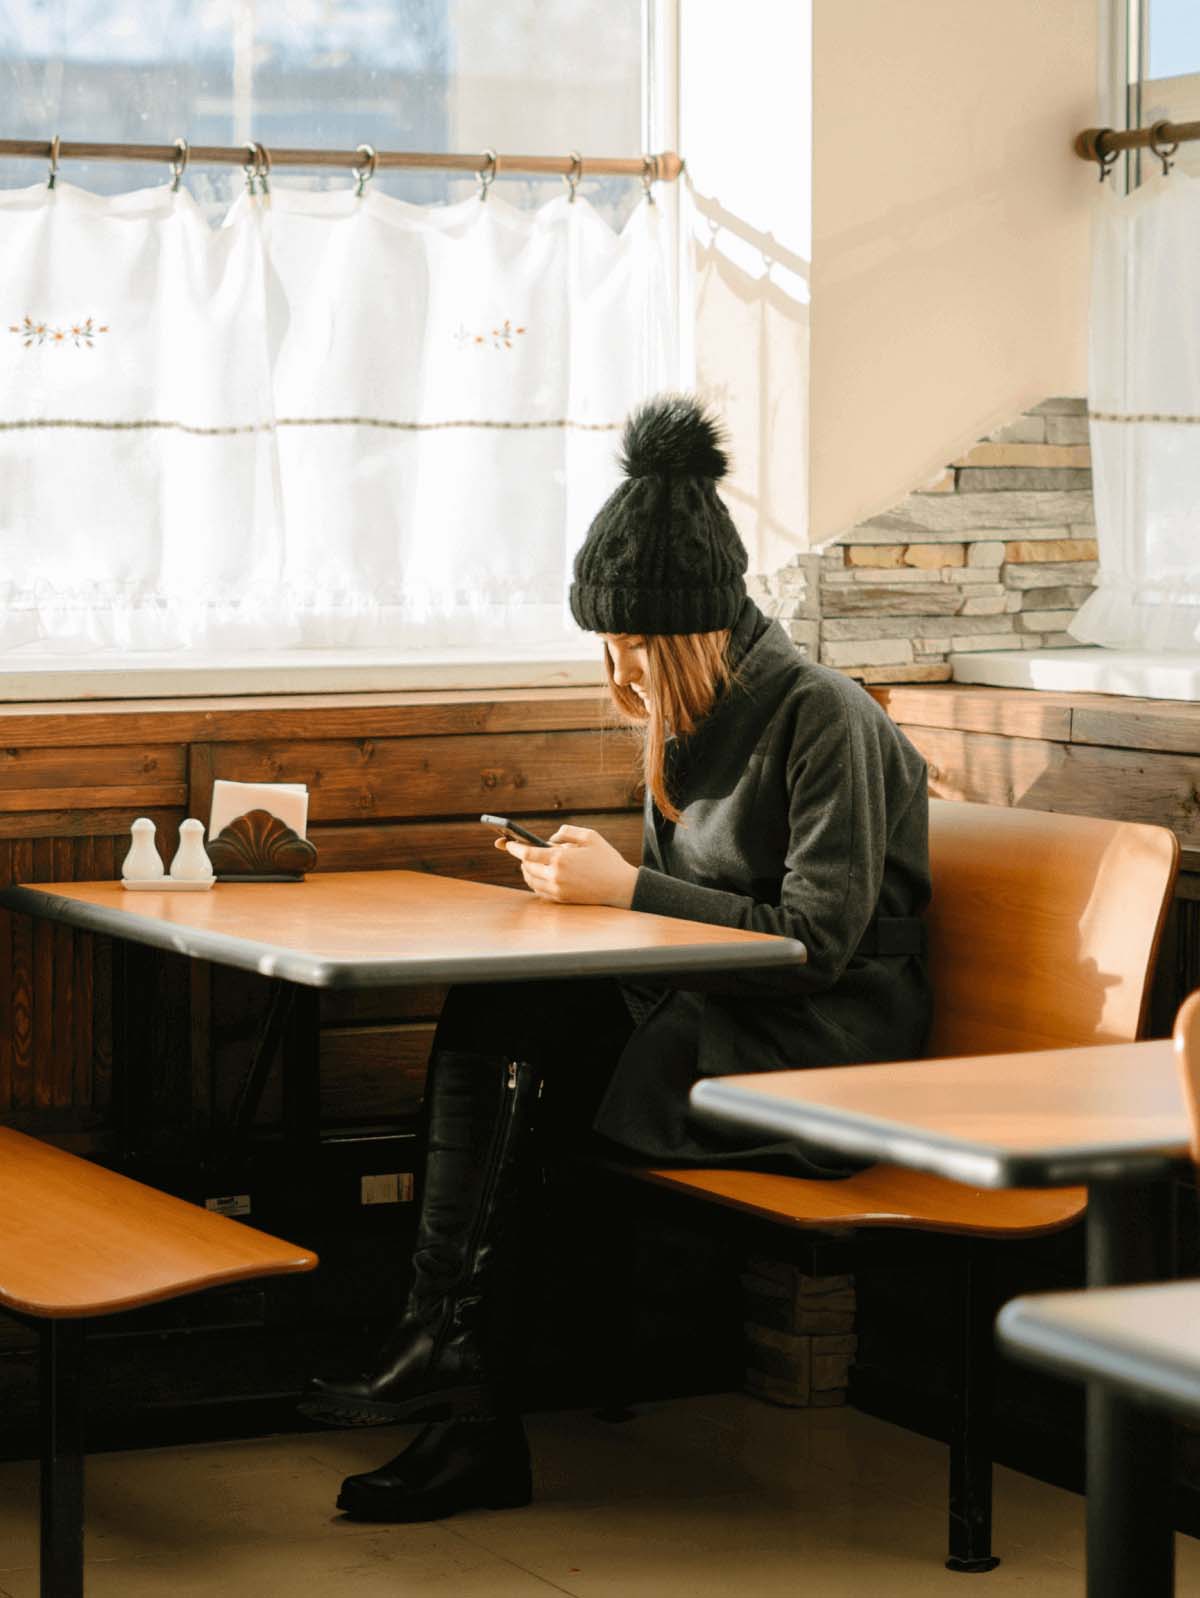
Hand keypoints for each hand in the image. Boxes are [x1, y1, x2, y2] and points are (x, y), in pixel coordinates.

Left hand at [495, 824, 637, 907]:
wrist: (621, 887)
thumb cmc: (607, 859)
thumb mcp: (590, 836)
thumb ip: (567, 832)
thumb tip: (550, 838)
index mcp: (560, 859)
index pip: (527, 853)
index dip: (514, 847)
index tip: (507, 843)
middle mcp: (556, 876)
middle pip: (526, 868)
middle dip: (521, 858)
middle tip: (519, 850)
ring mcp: (558, 890)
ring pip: (531, 881)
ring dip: (527, 871)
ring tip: (529, 862)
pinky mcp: (562, 899)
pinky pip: (540, 891)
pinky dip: (535, 882)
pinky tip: (539, 875)